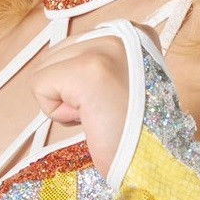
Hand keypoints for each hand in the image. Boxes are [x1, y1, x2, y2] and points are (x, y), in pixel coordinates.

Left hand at [28, 21, 161, 178]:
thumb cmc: (139, 132)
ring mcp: (104, 49)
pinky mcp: (86, 71)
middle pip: (59, 54)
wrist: (158, 166)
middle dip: (70, 88)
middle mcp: (123, 33)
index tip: (112, 98)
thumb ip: (101, 63)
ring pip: (47, 68)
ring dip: (64, 99)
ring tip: (97, 114)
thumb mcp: (126, 80)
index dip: (84, 79)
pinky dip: (56, 112)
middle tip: (103, 110)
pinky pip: (40, 85)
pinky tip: (88, 120)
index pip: (78, 45)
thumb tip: (61, 64)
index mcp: (136, 33)